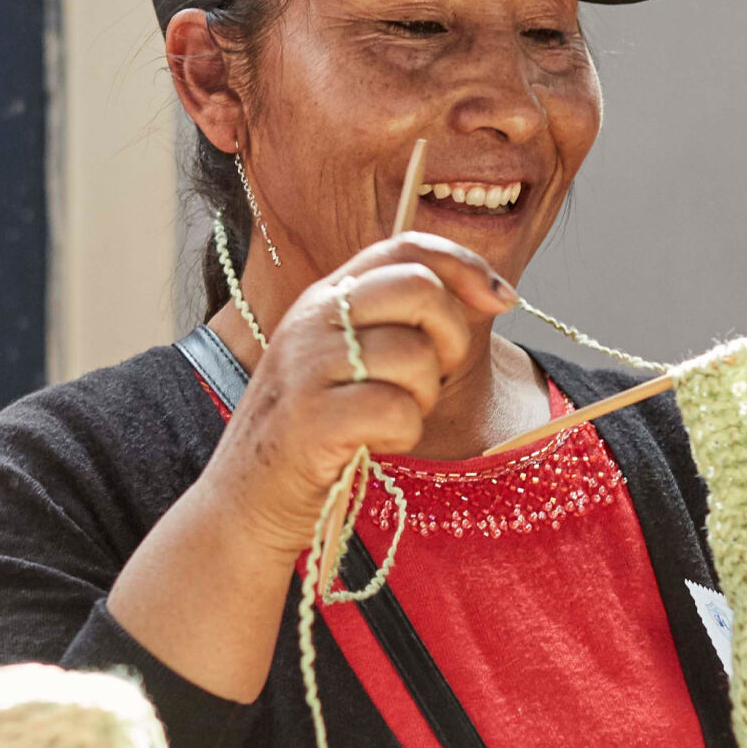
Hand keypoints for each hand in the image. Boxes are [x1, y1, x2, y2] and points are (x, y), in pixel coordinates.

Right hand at [202, 233, 512, 556]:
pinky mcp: (310, 420)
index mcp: (326, 298)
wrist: (246, 500)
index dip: (464, 265)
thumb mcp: (352, 361)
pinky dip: (400, 435)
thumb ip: (404, 323)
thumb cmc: (316, 433)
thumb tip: (493, 294)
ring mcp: (307, 367)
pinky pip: (397, 411)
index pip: (405, 247)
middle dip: (452, 336)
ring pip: (415, 356)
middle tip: (433, 379)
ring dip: (422, 399)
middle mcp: (313, 320)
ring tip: (389, 420)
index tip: (501, 299)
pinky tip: (372, 444)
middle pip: (418, 289)